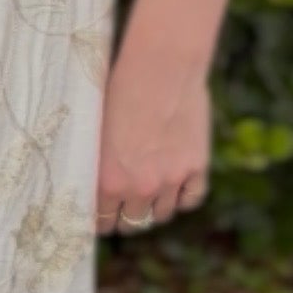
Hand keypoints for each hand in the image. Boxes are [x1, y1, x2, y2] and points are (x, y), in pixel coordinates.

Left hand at [95, 40, 211, 236]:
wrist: (159, 68)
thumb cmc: (119, 91)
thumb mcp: (97, 131)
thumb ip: (99, 164)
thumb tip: (96, 186)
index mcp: (107, 180)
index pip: (102, 221)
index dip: (102, 220)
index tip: (103, 217)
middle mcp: (139, 187)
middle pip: (133, 223)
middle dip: (126, 218)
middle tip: (125, 209)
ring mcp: (171, 180)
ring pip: (161, 214)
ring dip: (154, 208)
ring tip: (149, 196)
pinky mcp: (196, 167)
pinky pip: (191, 199)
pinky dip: (183, 198)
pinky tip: (176, 188)